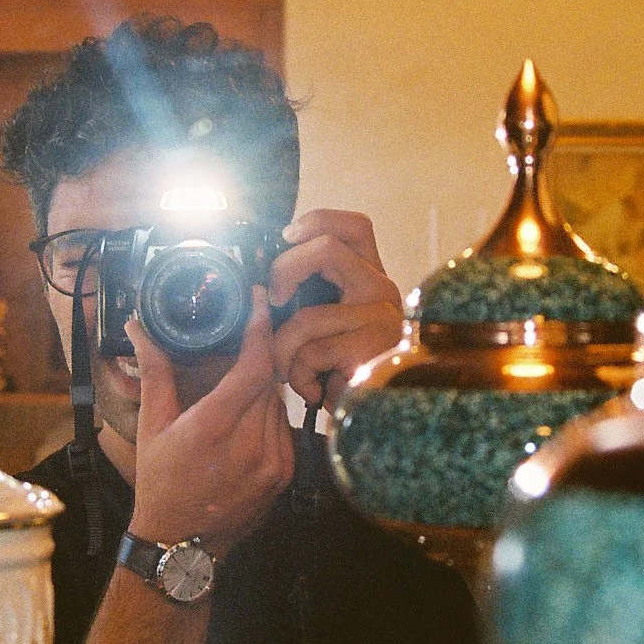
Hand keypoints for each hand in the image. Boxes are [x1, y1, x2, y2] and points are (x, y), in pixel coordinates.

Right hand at [126, 286, 294, 556]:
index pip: (254, 365)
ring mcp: (273, 463)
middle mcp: (250, 446)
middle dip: (254, 358)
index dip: (260, 327)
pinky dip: (267, 416)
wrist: (180, 545)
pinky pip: (284, 427)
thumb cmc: (160, 483)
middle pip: (267, 379)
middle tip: (238, 344)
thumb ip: (155, 372)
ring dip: (259, 389)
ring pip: (277, 402)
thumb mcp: (151, 426)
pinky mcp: (284, 475)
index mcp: (213, 429)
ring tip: (232, 394)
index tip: (259, 299)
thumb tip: (140, 329)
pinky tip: (243, 425)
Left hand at [269, 209, 404, 407]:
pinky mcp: (369, 348)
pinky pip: (310, 351)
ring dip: (283, 350)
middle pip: (326, 247)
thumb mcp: (324, 326)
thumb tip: (262, 281)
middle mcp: (381, 291)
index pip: (354, 226)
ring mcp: (379, 318)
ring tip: (292, 371)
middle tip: (275, 299)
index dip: (317, 220)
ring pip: (305, 314)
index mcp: (370, 280)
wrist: (371, 422)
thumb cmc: (342, 374)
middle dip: (284, 270)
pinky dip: (298, 375)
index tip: (286, 238)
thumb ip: (307, 296)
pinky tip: (313, 389)